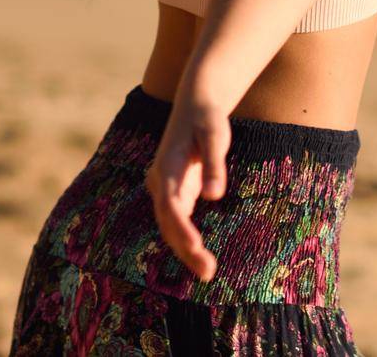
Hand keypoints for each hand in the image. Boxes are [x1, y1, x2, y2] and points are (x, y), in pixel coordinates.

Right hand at [145, 95, 230, 281]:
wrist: (195, 105)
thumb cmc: (207, 118)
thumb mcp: (215, 134)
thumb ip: (214, 164)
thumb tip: (214, 196)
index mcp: (168, 167)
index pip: (170, 204)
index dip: (181, 228)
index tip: (196, 247)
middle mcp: (161, 181)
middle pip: (168, 222)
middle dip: (185, 249)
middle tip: (208, 272)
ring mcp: (165, 188)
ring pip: (171, 225)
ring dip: (186, 250)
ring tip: (207, 272)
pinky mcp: (175, 192)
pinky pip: (177, 222)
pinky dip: (186, 240)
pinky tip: (200, 258)